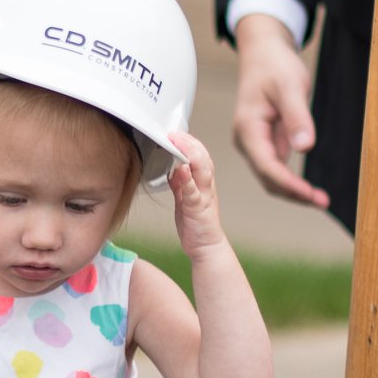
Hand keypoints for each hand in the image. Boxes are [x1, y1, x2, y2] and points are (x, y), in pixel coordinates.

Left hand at [165, 132, 227, 258]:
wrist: (205, 246)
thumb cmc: (195, 222)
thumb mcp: (184, 198)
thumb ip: (179, 182)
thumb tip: (172, 166)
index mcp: (202, 181)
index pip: (198, 155)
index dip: (188, 142)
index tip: (175, 132)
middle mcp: (206, 186)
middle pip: (202, 157)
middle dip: (189, 143)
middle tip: (174, 132)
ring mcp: (204, 197)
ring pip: (202, 171)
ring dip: (190, 155)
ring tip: (179, 143)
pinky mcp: (199, 210)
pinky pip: (194, 193)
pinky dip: (188, 181)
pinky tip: (180, 171)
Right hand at [231, 14, 329, 208]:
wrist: (263, 52)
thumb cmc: (274, 65)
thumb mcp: (290, 87)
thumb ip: (297, 118)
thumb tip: (305, 148)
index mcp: (248, 130)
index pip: (267, 166)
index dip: (287, 184)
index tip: (310, 195)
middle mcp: (247, 141)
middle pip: (267, 178)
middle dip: (292, 193)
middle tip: (322, 202)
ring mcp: (255, 142)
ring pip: (271, 175)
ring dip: (292, 189)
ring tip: (319, 199)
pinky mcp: (265, 140)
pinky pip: (276, 166)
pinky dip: (291, 178)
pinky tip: (308, 185)